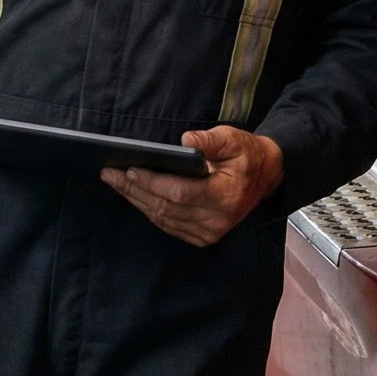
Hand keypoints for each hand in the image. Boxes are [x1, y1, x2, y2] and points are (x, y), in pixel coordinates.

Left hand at [101, 126, 283, 246]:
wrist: (267, 177)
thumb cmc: (246, 155)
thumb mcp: (233, 139)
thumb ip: (211, 140)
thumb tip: (185, 140)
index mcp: (224, 197)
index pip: (179, 193)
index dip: (152, 182)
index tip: (129, 169)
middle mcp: (217, 220)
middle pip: (165, 207)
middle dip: (134, 189)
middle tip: (109, 174)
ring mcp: (210, 232)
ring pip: (163, 218)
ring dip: (137, 200)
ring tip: (115, 182)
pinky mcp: (204, 236)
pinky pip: (169, 225)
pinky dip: (149, 210)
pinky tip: (134, 195)